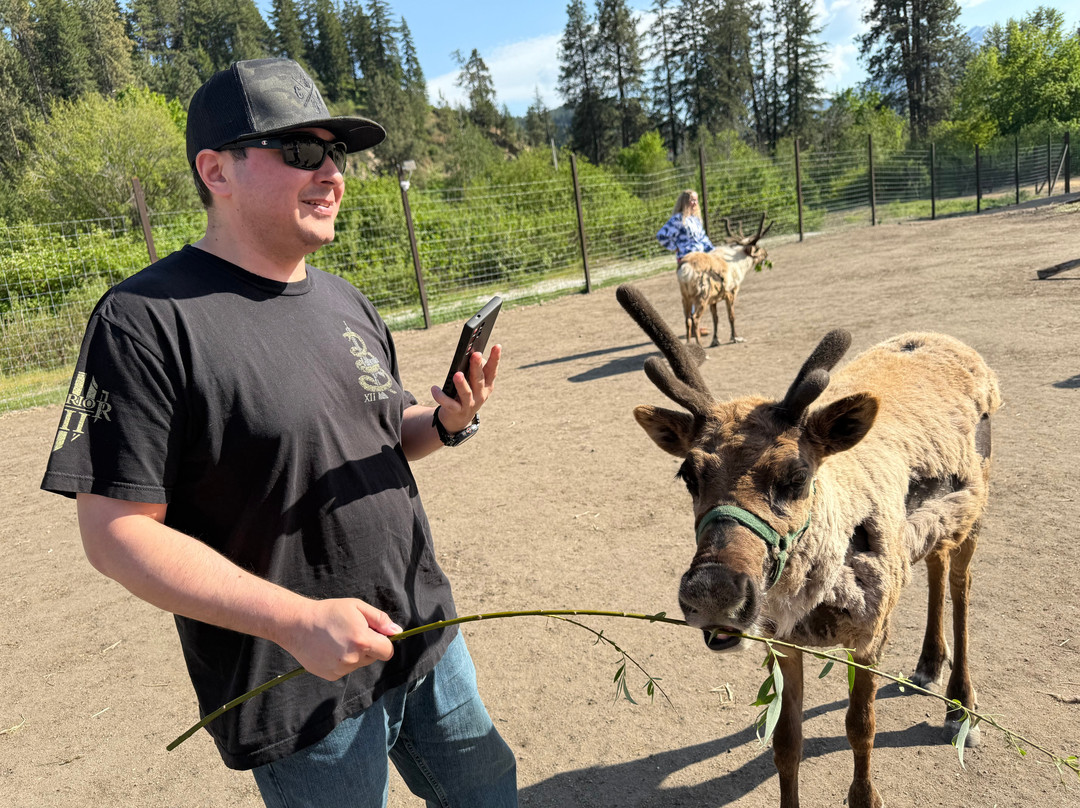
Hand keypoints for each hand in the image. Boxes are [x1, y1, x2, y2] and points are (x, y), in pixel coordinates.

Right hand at [282, 598, 399, 680]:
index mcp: (362, 641)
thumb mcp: (357, 607)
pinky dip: (342, 661)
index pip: (387, 652)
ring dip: (354, 654)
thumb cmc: (329, 612)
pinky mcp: (331, 675)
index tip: (375, 635)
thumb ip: (380, 620)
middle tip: (351, 632)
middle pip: (373, 657)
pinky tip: (329, 648)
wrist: (297, 625)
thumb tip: (397, 632)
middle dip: (368, 646)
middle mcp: (353, 658)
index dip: (384, 643)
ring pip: (359, 663)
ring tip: (338, 639)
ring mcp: (341, 669)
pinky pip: (345, 669)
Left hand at [431, 343, 500, 432]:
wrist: (458, 419)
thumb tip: (471, 356)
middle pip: (479, 380)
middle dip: (477, 367)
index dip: (495, 359)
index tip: (497, 345)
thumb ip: (473, 370)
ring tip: (457, 374)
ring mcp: (469, 404)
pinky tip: (434, 388)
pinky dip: (441, 396)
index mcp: (487, 386)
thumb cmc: (465, 394)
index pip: (492, 371)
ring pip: (466, 393)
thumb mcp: (473, 383)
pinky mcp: (457, 411)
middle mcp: (481, 395)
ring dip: (462, 384)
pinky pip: (449, 404)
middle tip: (476, 354)